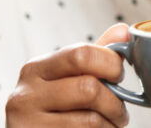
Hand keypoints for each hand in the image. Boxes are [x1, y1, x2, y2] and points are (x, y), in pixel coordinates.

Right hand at [6, 23, 130, 127]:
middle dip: (114, 101)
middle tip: (119, 109)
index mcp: (36, 68)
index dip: (111, 64)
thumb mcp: (68, 79)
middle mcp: (27, 93)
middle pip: (88, 88)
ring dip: (110, 124)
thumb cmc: (53, 111)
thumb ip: (94, 56)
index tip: (118, 76)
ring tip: (110, 124)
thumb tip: (123, 31)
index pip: (81, 54)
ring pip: (90, 119)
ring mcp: (28, 121)